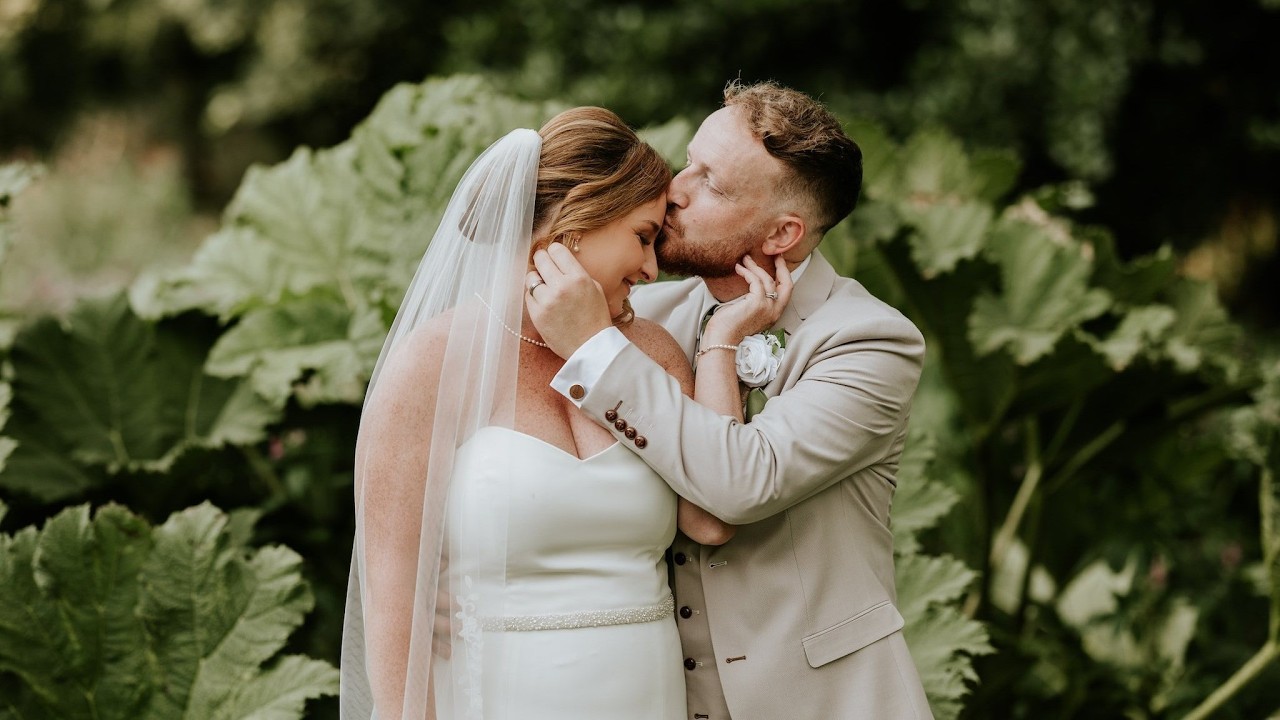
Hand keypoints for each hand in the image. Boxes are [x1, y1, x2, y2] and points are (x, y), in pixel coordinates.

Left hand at [526, 244, 613, 358]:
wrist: (591, 347)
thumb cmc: (595, 318)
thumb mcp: (595, 288)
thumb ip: (577, 272)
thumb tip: (559, 260)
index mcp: (579, 277)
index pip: (556, 250)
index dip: (553, 251)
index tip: (552, 255)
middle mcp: (562, 286)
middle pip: (540, 259)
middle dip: (541, 260)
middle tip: (543, 265)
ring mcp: (547, 301)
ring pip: (531, 277)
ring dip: (536, 279)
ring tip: (545, 287)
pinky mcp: (537, 314)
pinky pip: (528, 296)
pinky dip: (534, 296)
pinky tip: (544, 302)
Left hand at [702, 256, 793, 345]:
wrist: (722, 339)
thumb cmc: (729, 326)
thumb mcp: (747, 311)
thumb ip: (753, 299)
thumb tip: (751, 281)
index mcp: (774, 314)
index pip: (786, 291)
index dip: (783, 275)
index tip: (778, 262)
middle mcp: (775, 311)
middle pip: (787, 283)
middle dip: (782, 266)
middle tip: (774, 253)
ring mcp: (768, 307)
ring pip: (767, 279)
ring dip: (755, 266)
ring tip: (745, 258)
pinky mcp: (757, 303)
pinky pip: (755, 281)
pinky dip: (747, 272)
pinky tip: (738, 268)